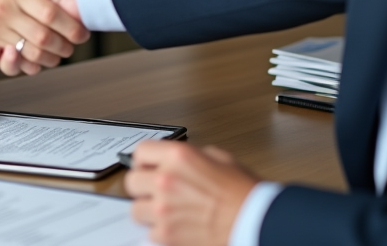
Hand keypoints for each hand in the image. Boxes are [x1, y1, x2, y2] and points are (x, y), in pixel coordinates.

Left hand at [124, 140, 257, 245]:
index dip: (145, 161)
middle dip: (143, 186)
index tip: (147, 167)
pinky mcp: (166, 235)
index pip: (140, 152)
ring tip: (166, 212)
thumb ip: (190, 156)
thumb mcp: (218, 158)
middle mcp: (166, 180)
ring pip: (135, 209)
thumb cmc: (243, 192)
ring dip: (148, 211)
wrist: (255, 221)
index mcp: (178, 156)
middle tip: (155, 191)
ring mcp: (163, 209)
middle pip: (131, 181)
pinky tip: (176, 226)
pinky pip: (149, 232)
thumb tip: (175, 160)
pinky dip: (160, 232)